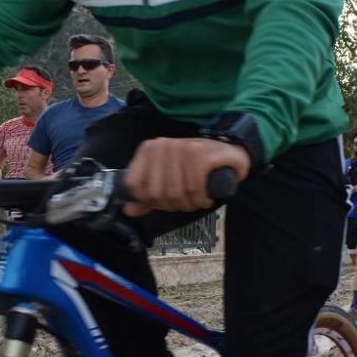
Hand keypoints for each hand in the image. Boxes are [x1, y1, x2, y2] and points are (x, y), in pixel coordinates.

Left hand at [123, 138, 250, 216]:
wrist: (229, 151)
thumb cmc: (196, 167)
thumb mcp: (168, 179)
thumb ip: (147, 195)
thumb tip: (128, 210)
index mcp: (148, 150)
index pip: (135, 186)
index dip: (150, 201)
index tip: (166, 201)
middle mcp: (162, 146)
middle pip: (156, 194)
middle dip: (173, 205)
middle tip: (186, 202)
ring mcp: (180, 148)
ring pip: (175, 193)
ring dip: (189, 205)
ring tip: (197, 200)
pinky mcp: (199, 154)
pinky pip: (193, 189)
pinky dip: (201, 200)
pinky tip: (206, 198)